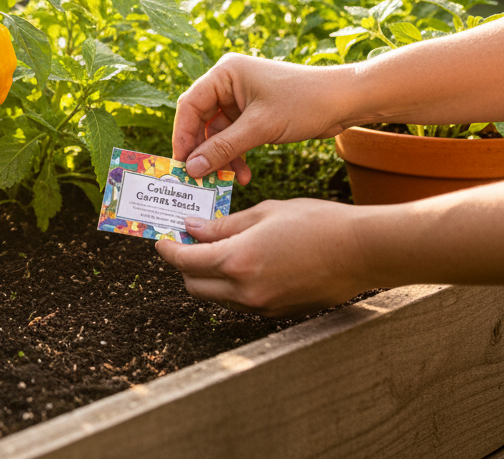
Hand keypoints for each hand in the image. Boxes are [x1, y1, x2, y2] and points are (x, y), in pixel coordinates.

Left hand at [155, 199, 367, 316]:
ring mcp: (263, 306)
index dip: (168, 249)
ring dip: (207, 277)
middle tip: (188, 242)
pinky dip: (232, 286)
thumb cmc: (317, 223)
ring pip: (216, 297)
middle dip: (184, 265)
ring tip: (215, 251)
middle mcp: (245, 290)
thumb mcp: (264, 213)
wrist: (364, 251)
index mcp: (237, 261)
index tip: (161, 239)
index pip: (184, 261)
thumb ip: (223, 225)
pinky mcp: (279, 313)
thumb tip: (192, 229)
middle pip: (194, 285)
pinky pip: (241, 302)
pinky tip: (243, 264)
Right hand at [173, 53, 354, 182]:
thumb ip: (223, 148)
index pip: (190, 105)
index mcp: (225, 73)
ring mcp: (241, 98)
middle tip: (199, 176)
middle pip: (202, 120)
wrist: (347, 101)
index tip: (181, 163)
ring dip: (223, 157)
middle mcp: (229, 83)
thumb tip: (191, 168)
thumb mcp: (260, 127)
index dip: (183, 135)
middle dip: (204, 150)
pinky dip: (237, 154)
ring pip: (219, 133)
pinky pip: (235, 136)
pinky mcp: (254, 113)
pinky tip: (244, 173)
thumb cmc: (304, 102)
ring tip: (228, 179)